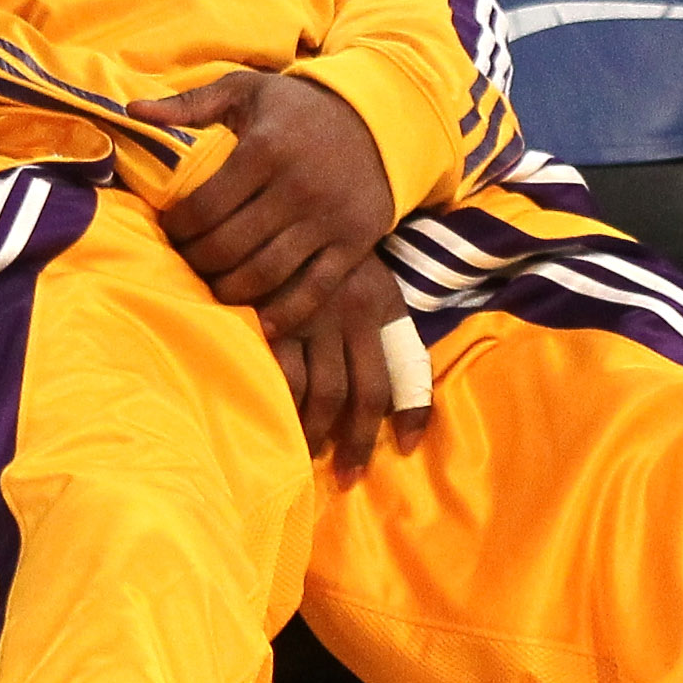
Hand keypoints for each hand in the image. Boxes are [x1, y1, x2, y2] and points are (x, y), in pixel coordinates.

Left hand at [131, 70, 397, 337]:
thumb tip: (133, 112)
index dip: (177, 229)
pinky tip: (262, 323)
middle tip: (186, 263)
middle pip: (229, 246)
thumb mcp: (247, 90)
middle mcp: (297, 186)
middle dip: (197, 262)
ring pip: (265, 273)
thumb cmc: (301, 108)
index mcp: (266, 149)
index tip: (168, 233)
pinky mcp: (353, 243)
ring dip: (230, 290)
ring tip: (214, 287)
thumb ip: (190, 103)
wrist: (379, 119)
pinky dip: (285, 313)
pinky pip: (314, 289)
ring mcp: (328, 219)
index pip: (204, 206)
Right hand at [271, 249, 428, 468]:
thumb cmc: (325, 249)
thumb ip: (383, 326)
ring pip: (318, 393)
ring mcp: (310, 317)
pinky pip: (277, 376)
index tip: (406, 448)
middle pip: (361, 394)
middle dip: (356, 442)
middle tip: (346, 478)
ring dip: (312, 432)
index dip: (412, 411)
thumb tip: (395, 384)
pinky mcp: (270, 318)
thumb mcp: (367, 279)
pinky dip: (276, 404)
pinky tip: (270, 422)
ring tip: (303, 456)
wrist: (280, 204)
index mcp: (381, 304)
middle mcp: (352, 313)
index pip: (408, 366)